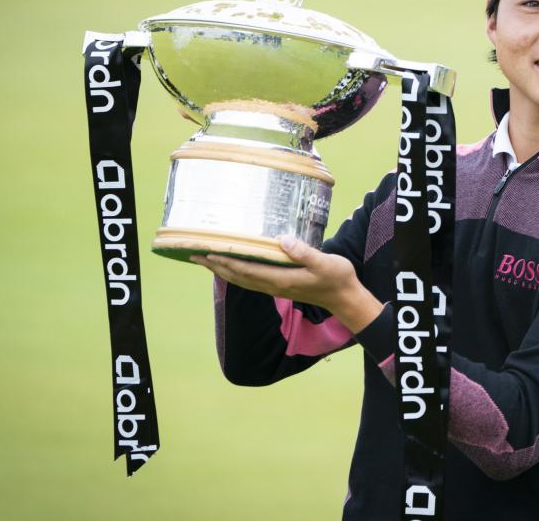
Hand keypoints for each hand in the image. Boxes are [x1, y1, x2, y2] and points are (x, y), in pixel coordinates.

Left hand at [190, 236, 382, 332]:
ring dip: (222, 270)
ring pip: (242, 279)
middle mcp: (274, 285)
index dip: (226, 261)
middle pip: (238, 276)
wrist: (345, 298)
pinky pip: (251, 279)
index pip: (247, 270)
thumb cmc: (337, 278)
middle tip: (194, 254)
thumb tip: (282, 240)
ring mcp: (276, 287)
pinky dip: (236, 272)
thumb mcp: (325, 262)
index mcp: (282, 279)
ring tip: (205, 260)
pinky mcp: (280, 285)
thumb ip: (304, 252)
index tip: (207, 252)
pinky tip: (232, 266)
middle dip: (215, 265)